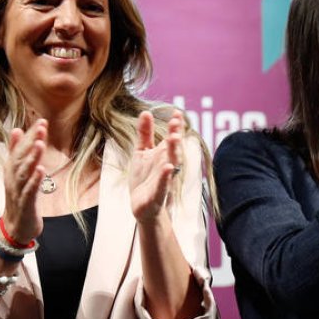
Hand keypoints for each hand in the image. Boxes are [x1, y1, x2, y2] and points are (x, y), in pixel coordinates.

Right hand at [3, 119, 46, 242]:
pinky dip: (35, 180)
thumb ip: (17, 152)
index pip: (20, 149)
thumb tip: (16, 129)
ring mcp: (18, 191)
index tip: (41, 121)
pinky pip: (29, 191)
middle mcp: (13, 178)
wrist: (15, 228)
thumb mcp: (17, 173)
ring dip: (32, 157)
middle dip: (31, 141)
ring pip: (24, 172)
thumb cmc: (18, 198)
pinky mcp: (25, 204)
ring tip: (40, 144)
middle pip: (21, 157)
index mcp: (12, 169)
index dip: (30, 135)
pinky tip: (42, 170)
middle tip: (41, 126)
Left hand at [130, 109, 184, 225]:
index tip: (177, 112)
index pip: (172, 137)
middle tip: (176, 122)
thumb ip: (145, 133)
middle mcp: (167, 165)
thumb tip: (146, 111)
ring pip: (172, 163)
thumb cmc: (144, 179)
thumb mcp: (142, 153)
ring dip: (174, 151)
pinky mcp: (158, 194)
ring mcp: (164, 179)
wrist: (142, 206)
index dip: (175, 126)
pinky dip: (166, 176)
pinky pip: (164, 184)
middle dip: (176, 135)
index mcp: (164, 154)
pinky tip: (168, 167)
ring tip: (173, 137)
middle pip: (174, 149)